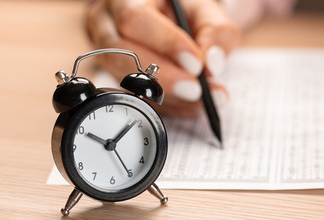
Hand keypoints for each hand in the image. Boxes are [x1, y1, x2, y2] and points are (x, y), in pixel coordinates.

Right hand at [85, 0, 240, 116]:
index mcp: (127, 0)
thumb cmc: (184, 14)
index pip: (136, 20)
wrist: (174, 26)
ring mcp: (108, 57)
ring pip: (126, 82)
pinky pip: (139, 99)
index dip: (166, 44)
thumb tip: (213, 65)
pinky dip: (168, 106)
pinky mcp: (120, 82)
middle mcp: (108, 27)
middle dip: (164, 77)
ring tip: (198, 99)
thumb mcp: (204, 12)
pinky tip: (191, 106)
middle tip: (195, 90)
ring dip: (167, 96)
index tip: (196, 64)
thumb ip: (215, 33)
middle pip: (120, 54)